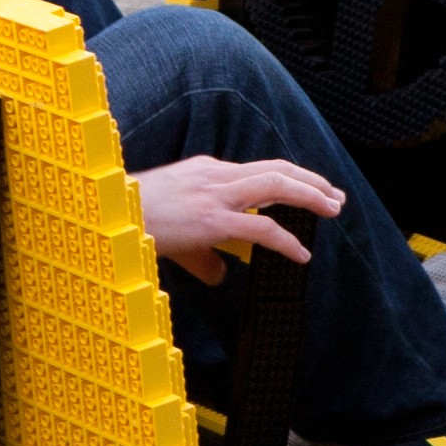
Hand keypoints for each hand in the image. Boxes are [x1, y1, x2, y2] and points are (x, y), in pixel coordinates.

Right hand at [135, 152, 339, 283]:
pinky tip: (302, 254)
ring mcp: (215, 194)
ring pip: (277, 185)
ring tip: (333, 210)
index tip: (311, 192)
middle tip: (335, 197)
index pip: (259, 170)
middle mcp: (216, 175)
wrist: (109, 216)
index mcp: (208, 171)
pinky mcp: (213, 219)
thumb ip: (205, 254)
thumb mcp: (178, 233)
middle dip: (311, 181)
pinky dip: (287, 240)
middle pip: (277, 169)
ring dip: (311, 196)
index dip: (290, 180)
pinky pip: (262, 228)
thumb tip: (221, 275)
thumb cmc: (137, 223)